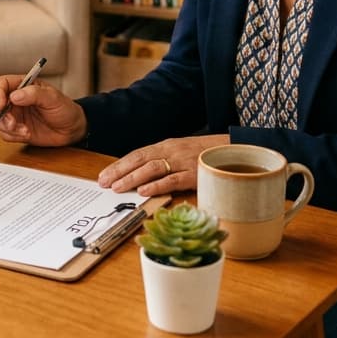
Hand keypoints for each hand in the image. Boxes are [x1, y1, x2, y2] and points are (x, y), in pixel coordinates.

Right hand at [0, 74, 86, 146]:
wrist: (72, 130)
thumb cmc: (65, 109)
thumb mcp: (53, 98)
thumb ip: (34, 94)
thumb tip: (14, 96)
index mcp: (23, 85)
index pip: (2, 84)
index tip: (1, 105)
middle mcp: (16, 99)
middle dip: (2, 116)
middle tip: (13, 124)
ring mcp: (15, 115)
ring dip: (7, 128)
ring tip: (25, 131)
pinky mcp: (16, 130)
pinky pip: (4, 134)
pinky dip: (13, 136)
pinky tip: (27, 134)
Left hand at [97, 134, 229, 195]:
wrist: (233, 151)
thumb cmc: (203, 155)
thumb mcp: (180, 153)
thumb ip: (162, 162)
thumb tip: (139, 177)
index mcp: (166, 146)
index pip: (137, 154)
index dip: (119, 165)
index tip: (104, 175)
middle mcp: (171, 151)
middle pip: (140, 160)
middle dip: (120, 171)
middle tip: (104, 183)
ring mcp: (182, 162)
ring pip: (152, 168)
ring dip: (132, 178)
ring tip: (118, 188)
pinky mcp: (194, 174)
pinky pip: (173, 180)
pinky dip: (157, 185)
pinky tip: (144, 191)